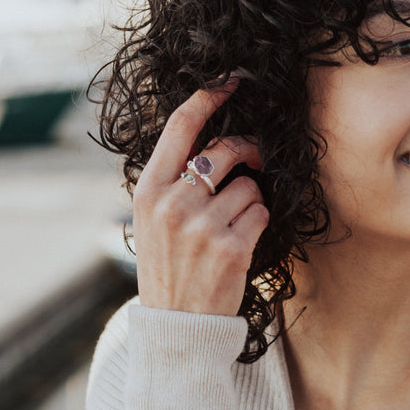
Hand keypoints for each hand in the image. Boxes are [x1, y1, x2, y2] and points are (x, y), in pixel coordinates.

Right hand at [132, 79, 268, 314]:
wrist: (177, 328)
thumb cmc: (168, 268)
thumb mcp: (152, 222)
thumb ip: (172, 182)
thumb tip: (207, 140)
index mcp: (148, 191)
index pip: (180, 127)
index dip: (209, 96)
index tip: (232, 81)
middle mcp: (172, 204)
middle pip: (224, 151)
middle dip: (247, 152)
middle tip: (254, 161)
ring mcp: (201, 227)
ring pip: (248, 185)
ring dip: (250, 201)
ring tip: (231, 228)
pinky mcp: (231, 249)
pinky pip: (261, 213)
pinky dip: (259, 223)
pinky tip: (241, 243)